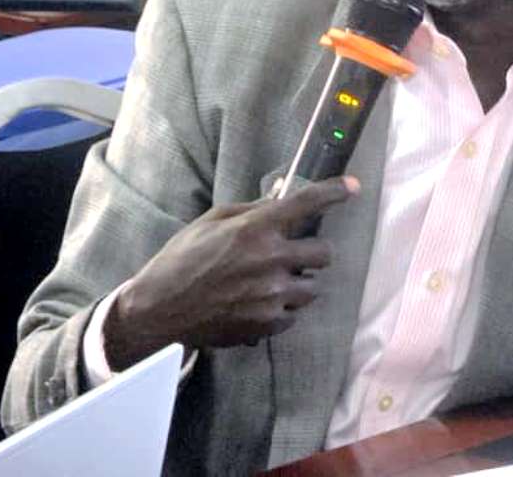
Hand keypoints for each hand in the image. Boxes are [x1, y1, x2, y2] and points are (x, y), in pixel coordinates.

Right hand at [103, 176, 358, 369]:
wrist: (160, 310)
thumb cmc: (181, 259)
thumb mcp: (212, 221)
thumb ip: (251, 211)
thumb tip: (280, 200)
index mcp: (256, 228)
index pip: (308, 203)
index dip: (335, 192)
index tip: (352, 188)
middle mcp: (270, 259)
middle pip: (325, 253)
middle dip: (313, 251)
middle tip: (295, 253)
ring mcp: (272, 294)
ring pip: (313, 287)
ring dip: (300, 281)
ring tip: (273, 282)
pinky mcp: (268, 323)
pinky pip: (293, 313)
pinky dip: (283, 307)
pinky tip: (259, 302)